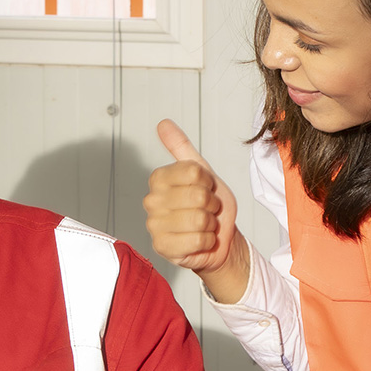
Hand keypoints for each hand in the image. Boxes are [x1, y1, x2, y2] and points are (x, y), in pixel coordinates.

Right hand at [143, 118, 250, 301]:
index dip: (208, 181)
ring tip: (204, 225)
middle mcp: (152, 200)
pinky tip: (200, 240)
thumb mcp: (201, 173)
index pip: (193, 171)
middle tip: (207, 209)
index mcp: (159, 179)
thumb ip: (181, 147)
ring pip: (199, 218)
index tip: (205, 188)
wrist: (219, 239)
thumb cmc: (210, 206)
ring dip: (210, 224)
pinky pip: (197, 239)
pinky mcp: (162, 247)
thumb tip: (163, 123)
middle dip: (211, 204)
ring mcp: (154, 225)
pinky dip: (207, 241)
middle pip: (198, 195)